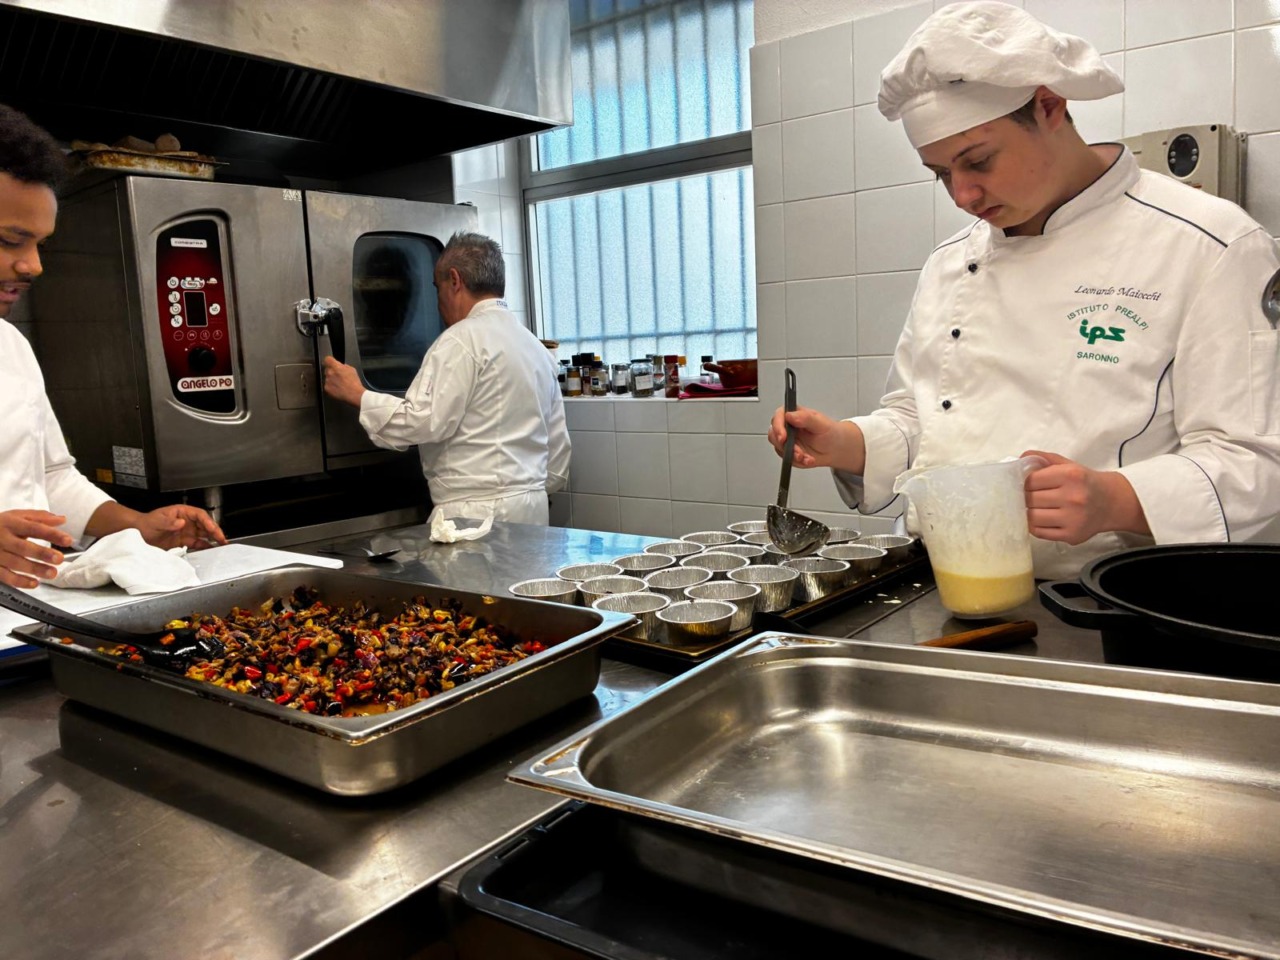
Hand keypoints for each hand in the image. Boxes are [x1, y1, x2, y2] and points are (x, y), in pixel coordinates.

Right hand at [0, 509, 73, 587]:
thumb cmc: (0, 525)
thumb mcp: (17, 516)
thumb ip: (40, 518)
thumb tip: (62, 519)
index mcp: (10, 523)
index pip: (34, 528)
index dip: (51, 534)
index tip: (68, 540)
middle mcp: (1, 538)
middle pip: (23, 546)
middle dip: (42, 553)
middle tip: (59, 559)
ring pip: (14, 562)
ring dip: (34, 569)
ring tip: (52, 573)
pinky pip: (4, 575)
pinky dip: (19, 581)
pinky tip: (34, 583)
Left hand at [135, 504, 227, 550]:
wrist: (138, 534)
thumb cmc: (146, 524)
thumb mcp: (157, 521)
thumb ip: (169, 522)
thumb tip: (182, 523)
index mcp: (182, 512)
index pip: (199, 515)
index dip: (207, 521)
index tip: (211, 528)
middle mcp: (187, 521)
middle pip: (205, 524)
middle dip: (215, 531)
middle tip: (222, 538)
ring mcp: (186, 532)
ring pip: (204, 534)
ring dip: (213, 539)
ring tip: (222, 545)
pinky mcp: (184, 541)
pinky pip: (197, 543)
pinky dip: (205, 546)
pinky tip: (211, 550)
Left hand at [323, 356, 364, 406]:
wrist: (354, 394)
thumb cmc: (354, 383)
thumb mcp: (352, 369)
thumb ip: (343, 366)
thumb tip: (340, 366)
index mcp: (336, 366)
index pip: (327, 359)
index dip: (329, 361)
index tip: (330, 362)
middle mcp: (330, 373)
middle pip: (327, 369)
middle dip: (331, 371)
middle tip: (338, 376)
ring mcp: (327, 381)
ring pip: (327, 378)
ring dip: (331, 379)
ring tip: (340, 383)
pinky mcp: (326, 388)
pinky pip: (327, 385)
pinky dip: (331, 386)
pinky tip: (338, 388)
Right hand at [767, 406, 865, 473]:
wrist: (835, 449)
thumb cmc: (829, 432)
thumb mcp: (820, 423)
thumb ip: (805, 418)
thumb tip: (790, 415)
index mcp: (794, 414)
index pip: (778, 417)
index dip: (778, 427)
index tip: (783, 437)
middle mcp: (788, 427)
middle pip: (774, 434)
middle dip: (785, 446)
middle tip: (797, 452)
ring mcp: (787, 440)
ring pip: (779, 448)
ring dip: (793, 455)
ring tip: (806, 457)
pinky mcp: (788, 452)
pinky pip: (787, 458)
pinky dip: (798, 462)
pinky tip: (808, 459)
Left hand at [1023, 450, 1150, 543]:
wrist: (1111, 503)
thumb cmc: (1084, 482)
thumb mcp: (1067, 464)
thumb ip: (1043, 458)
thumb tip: (1019, 459)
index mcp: (1071, 475)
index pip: (1031, 480)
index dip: (1026, 482)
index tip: (1030, 484)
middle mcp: (1073, 497)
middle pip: (1030, 499)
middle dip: (1027, 497)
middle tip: (1033, 497)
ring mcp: (1073, 519)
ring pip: (1032, 517)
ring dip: (1029, 512)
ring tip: (1037, 508)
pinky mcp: (1072, 535)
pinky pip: (1039, 532)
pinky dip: (1035, 526)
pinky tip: (1042, 519)